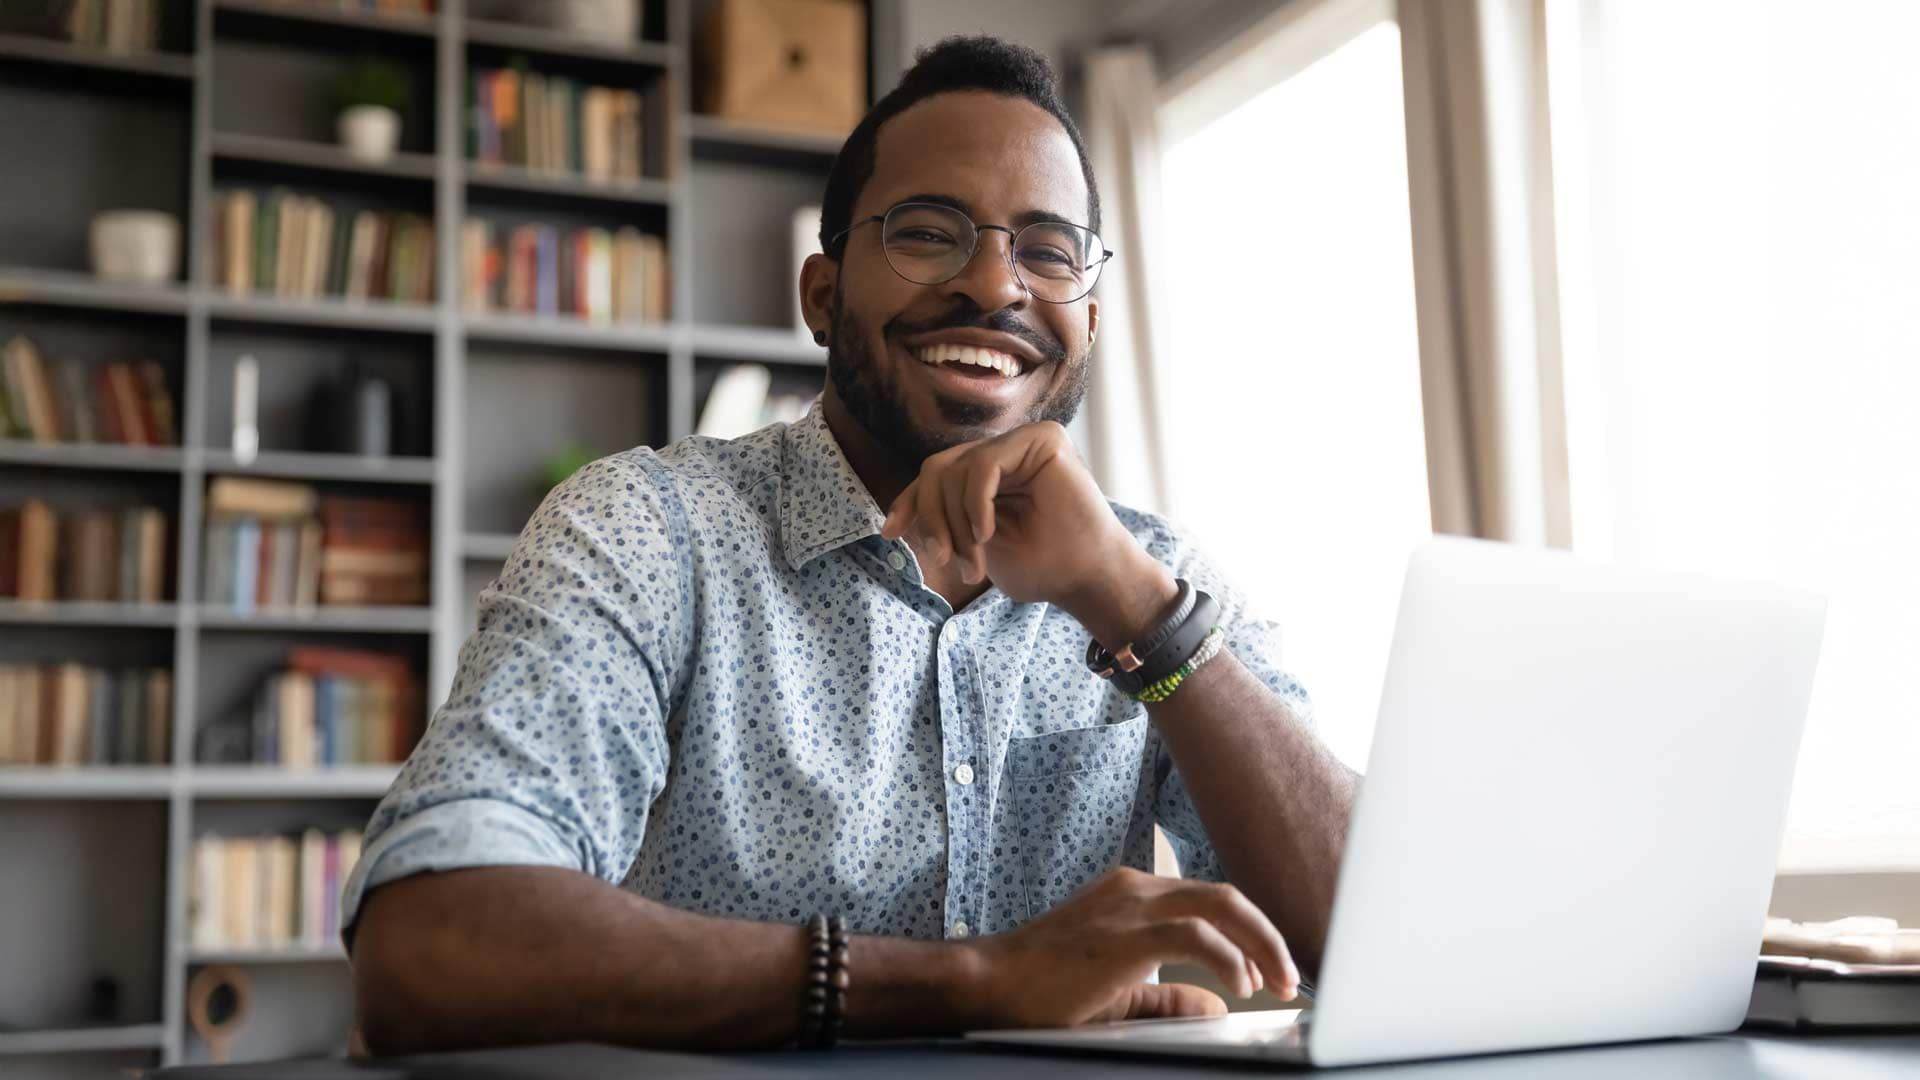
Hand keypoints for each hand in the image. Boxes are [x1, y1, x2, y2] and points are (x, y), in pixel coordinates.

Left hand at [879, 422, 1176, 643]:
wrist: (1089, 578)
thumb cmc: (1042, 565)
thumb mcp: (975, 545)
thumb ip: (945, 522)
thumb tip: (894, 517)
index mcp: (989, 473)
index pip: (935, 476)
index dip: (910, 502)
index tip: (890, 533)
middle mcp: (1005, 450)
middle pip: (937, 470)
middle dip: (931, 519)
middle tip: (945, 561)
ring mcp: (1023, 441)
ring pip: (955, 469)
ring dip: (955, 524)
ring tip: (974, 564)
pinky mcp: (1042, 438)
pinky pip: (983, 464)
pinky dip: (975, 503)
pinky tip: (986, 534)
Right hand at [962, 867, 1300, 1027]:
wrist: (987, 983)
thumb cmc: (1040, 989)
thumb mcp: (1116, 993)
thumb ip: (1166, 996)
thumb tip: (1215, 1004)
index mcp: (1133, 896)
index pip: (1209, 902)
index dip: (1249, 934)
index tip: (1271, 970)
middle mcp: (1136, 889)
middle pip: (1225, 896)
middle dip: (1267, 936)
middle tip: (1289, 978)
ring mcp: (1130, 906)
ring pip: (1220, 905)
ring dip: (1260, 944)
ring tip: (1277, 981)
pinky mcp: (1125, 933)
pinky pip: (1194, 935)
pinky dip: (1227, 958)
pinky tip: (1240, 985)